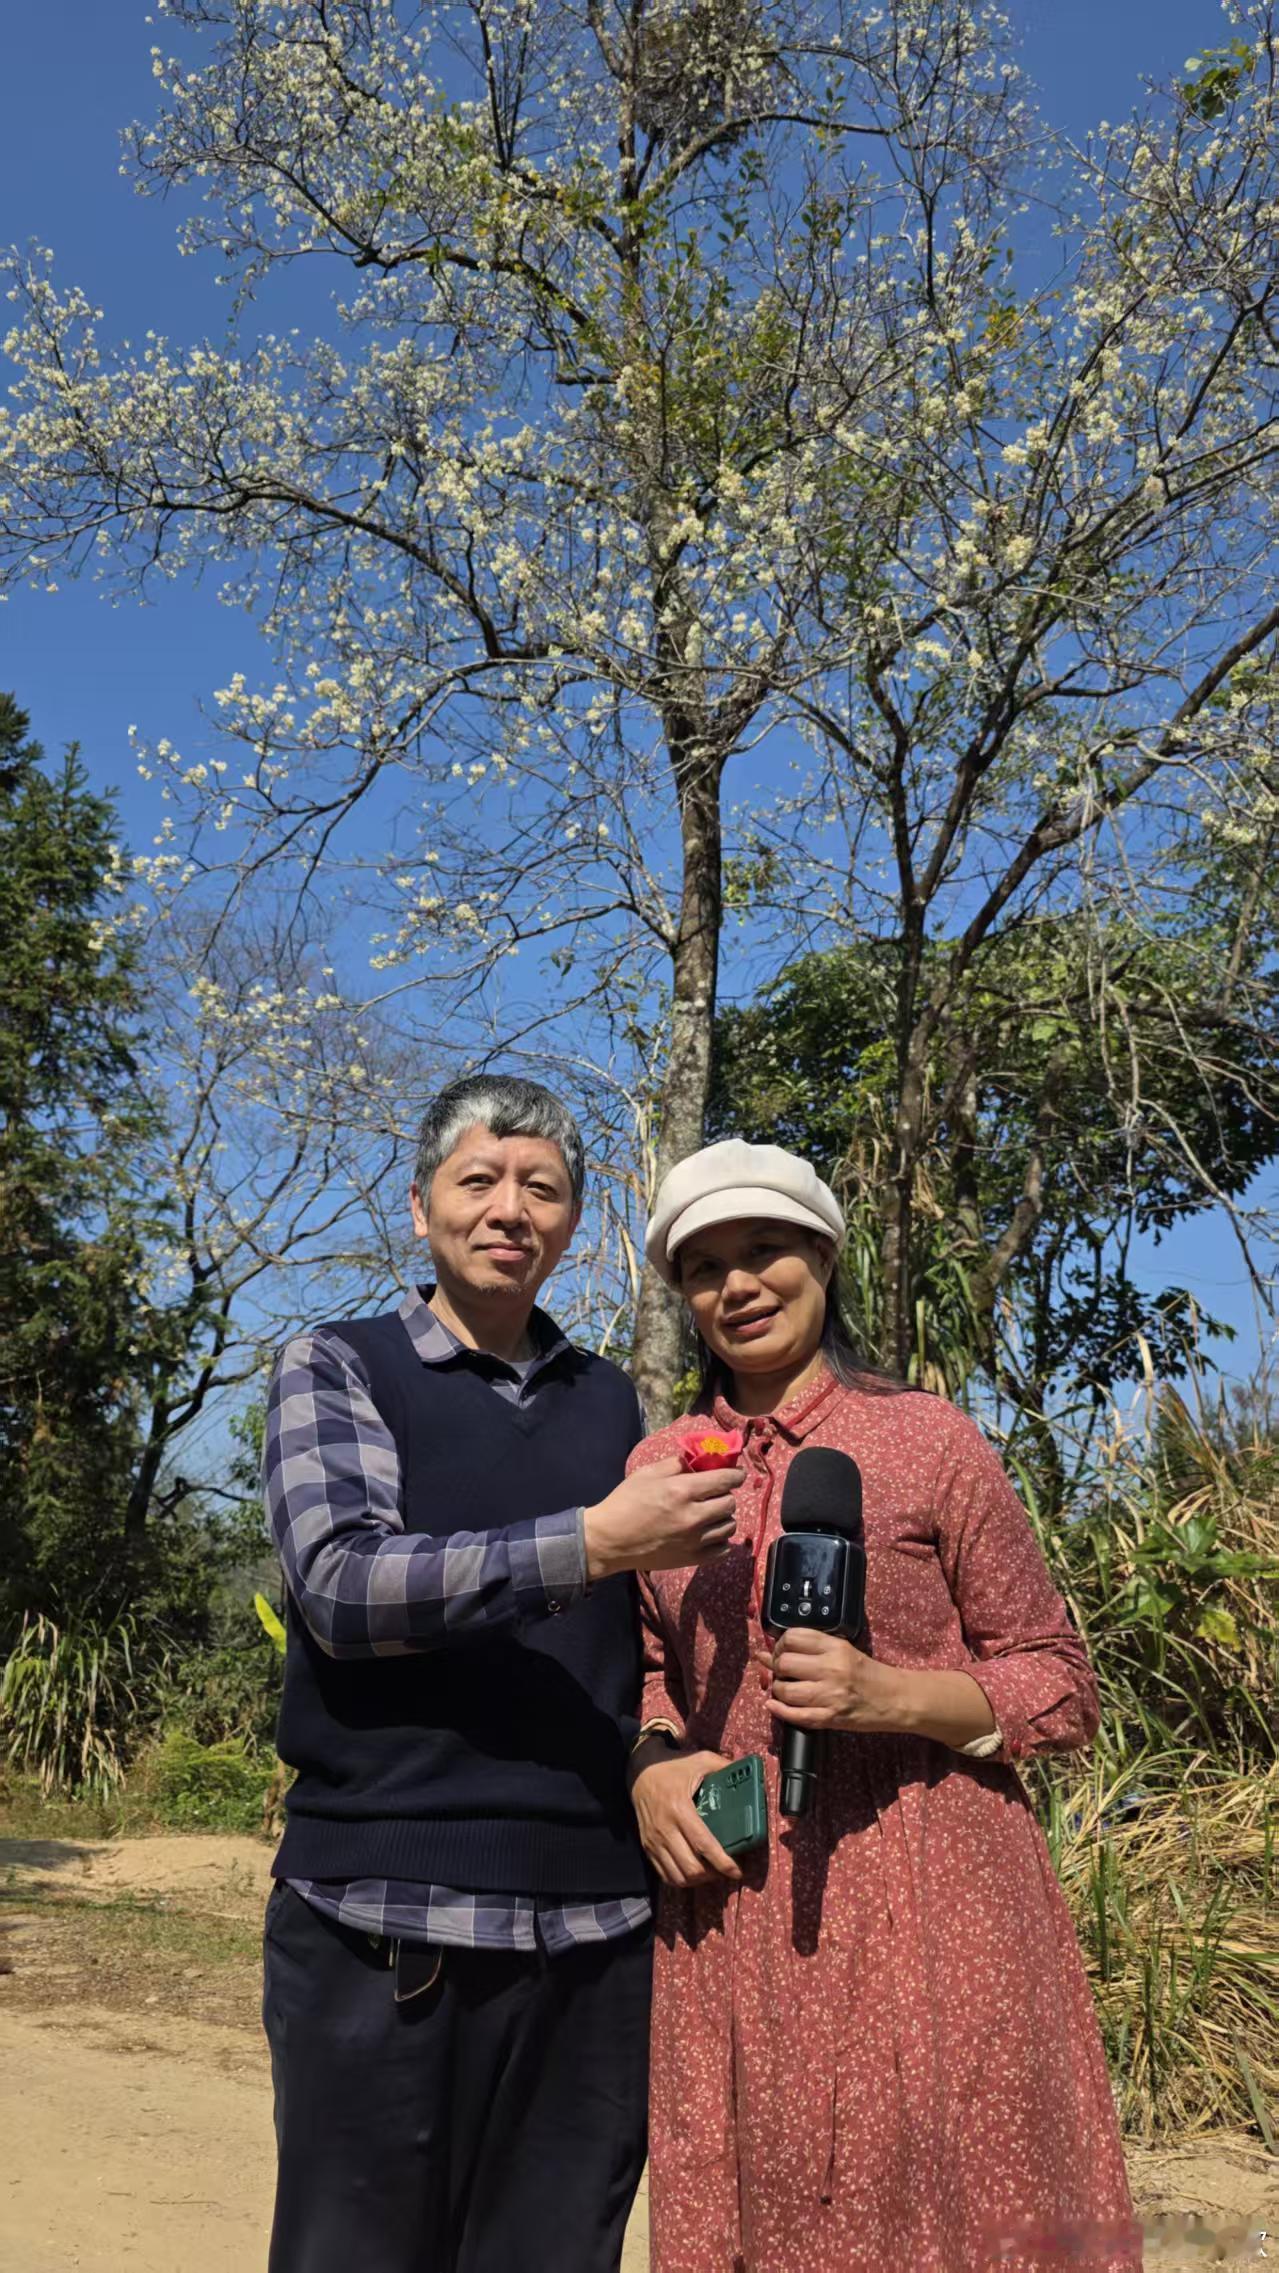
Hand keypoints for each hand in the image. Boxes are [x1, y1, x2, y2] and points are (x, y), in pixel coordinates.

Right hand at [583, 1457, 743, 1580]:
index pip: (725, 1480)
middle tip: (715, 1494)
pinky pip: (723, 1549)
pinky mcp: (692, 1559)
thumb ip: (676, 1464)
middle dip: (726, 1495)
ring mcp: (694, 1541)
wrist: (609, 1541)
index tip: (737, 1475)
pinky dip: (721, 1540)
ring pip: (729, 1526)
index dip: (736, 1475)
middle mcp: (692, 1516)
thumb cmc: (625, 1502)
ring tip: (711, 1514)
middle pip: (730, 1503)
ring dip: (724, 1517)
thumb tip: (699, 1459)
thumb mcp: (647, 1474)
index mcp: (681, 1491)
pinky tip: (709, 1534)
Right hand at [629, 1746, 742, 1888]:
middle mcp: (665, 1829)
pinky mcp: (647, 1847)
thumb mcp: (700, 1760)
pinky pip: (664, 1875)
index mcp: (680, 1809)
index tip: (737, 1871)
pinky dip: (681, 1880)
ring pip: (677, 1877)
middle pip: (691, 1868)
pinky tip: (693, 1873)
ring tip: (711, 1873)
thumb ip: (724, 1766)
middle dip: (712, 1876)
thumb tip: (748, 1773)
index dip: (723, 1863)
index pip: (703, 1845)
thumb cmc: (673, 1767)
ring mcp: (654, 1841)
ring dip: (697, 1882)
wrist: (640, 1771)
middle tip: (725, 1870)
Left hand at [766, 1629, 906, 1733]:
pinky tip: (774, 1705)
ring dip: (778, 1689)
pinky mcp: (830, 1718)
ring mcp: (830, 1695)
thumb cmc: (870, 1674)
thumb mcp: (845, 1650)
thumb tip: (773, 1650)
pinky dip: (779, 1710)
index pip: (793, 1637)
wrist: (896, 1699)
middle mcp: (831, 1668)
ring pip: (785, 1690)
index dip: (780, 1644)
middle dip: (776, 1667)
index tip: (780, 1651)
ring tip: (784, 1688)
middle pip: (785, 1663)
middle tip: (780, 1671)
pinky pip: (795, 1715)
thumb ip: (814, 1648)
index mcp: (835, 1647)